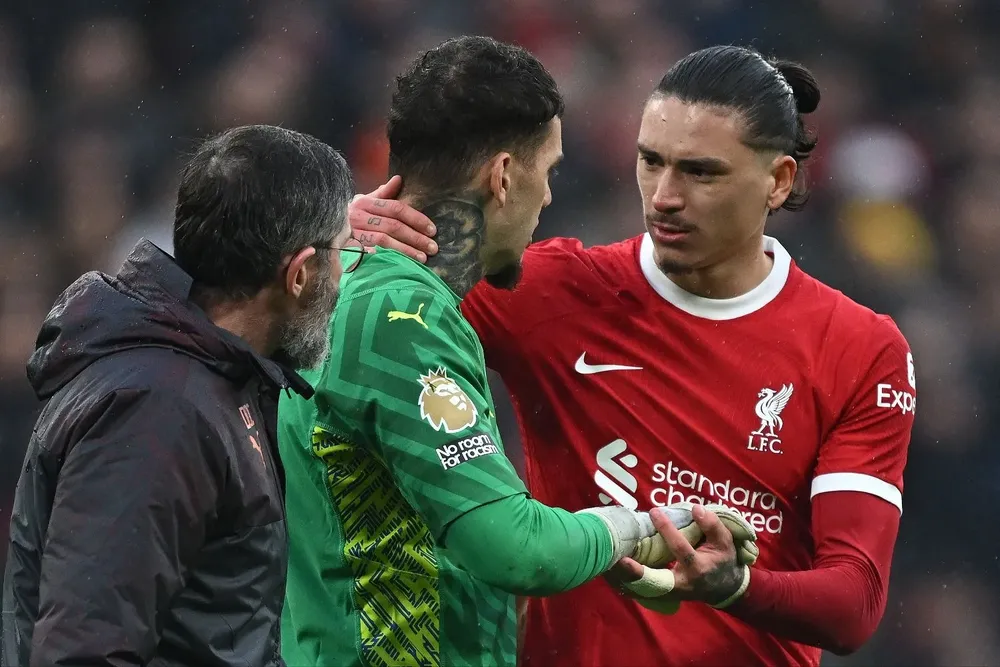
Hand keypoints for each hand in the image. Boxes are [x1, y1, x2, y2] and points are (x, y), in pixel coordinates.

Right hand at [349, 175, 437, 262]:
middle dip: (415, 237)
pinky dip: (383, 258)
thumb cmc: (351, 216)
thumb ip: (383, 193)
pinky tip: (397, 265)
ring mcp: (353, 233)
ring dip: (405, 250)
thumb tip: (399, 179)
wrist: (322, 227)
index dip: (416, 218)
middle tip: (432, 247)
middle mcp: (359, 216)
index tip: (432, 230)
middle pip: (393, 226)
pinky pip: (369, 254)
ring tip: (422, 258)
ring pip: (384, 241)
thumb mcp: (365, 201)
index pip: (396, 208)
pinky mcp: (348, 248)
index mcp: (366, 202)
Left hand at [612, 505, 750, 609]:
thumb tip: (695, 508)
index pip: (680, 549)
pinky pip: (640, 591)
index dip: (668, 530)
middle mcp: (681, 584)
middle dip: (636, 572)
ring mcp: (670, 593)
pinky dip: (625, 582)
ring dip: (625, 578)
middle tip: (618, 558)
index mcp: (698, 568)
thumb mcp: (725, 542)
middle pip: (655, 579)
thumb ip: (712, 525)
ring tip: (607, 561)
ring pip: (643, 589)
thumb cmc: (722, 560)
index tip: (653, 511)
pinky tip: (610, 570)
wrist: (723, 588)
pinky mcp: (661, 596)